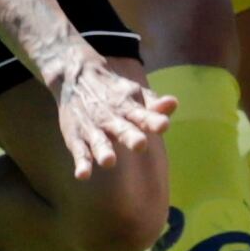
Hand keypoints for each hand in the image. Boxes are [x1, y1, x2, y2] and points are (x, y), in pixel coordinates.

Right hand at [51, 56, 175, 179]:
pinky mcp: (76, 137)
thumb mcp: (134, 93)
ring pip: (99, 142)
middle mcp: (111, 118)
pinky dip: (81, 163)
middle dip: (131, 137)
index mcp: (128, 107)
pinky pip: (79, 151)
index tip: (163, 125)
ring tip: (108, 161)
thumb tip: (174, 103)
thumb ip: (154, 104)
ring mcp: (92, 128)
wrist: (75, 75)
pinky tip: (83, 175)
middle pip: (122, 129)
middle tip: (140, 144)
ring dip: (103, 151)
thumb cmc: (113, 91)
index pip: (143, 114)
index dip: (153, 120)